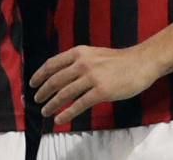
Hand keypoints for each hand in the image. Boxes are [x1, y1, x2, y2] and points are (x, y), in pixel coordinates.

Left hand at [29, 44, 159, 123]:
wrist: (140, 63)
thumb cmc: (118, 61)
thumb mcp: (93, 54)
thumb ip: (78, 61)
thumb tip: (62, 74)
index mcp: (78, 52)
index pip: (52, 64)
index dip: (39, 74)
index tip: (32, 83)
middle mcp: (82, 63)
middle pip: (55, 79)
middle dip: (43, 91)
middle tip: (36, 100)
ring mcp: (91, 77)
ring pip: (64, 93)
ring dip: (52, 104)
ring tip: (45, 112)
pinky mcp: (101, 91)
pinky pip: (79, 104)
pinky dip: (67, 113)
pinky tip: (60, 119)